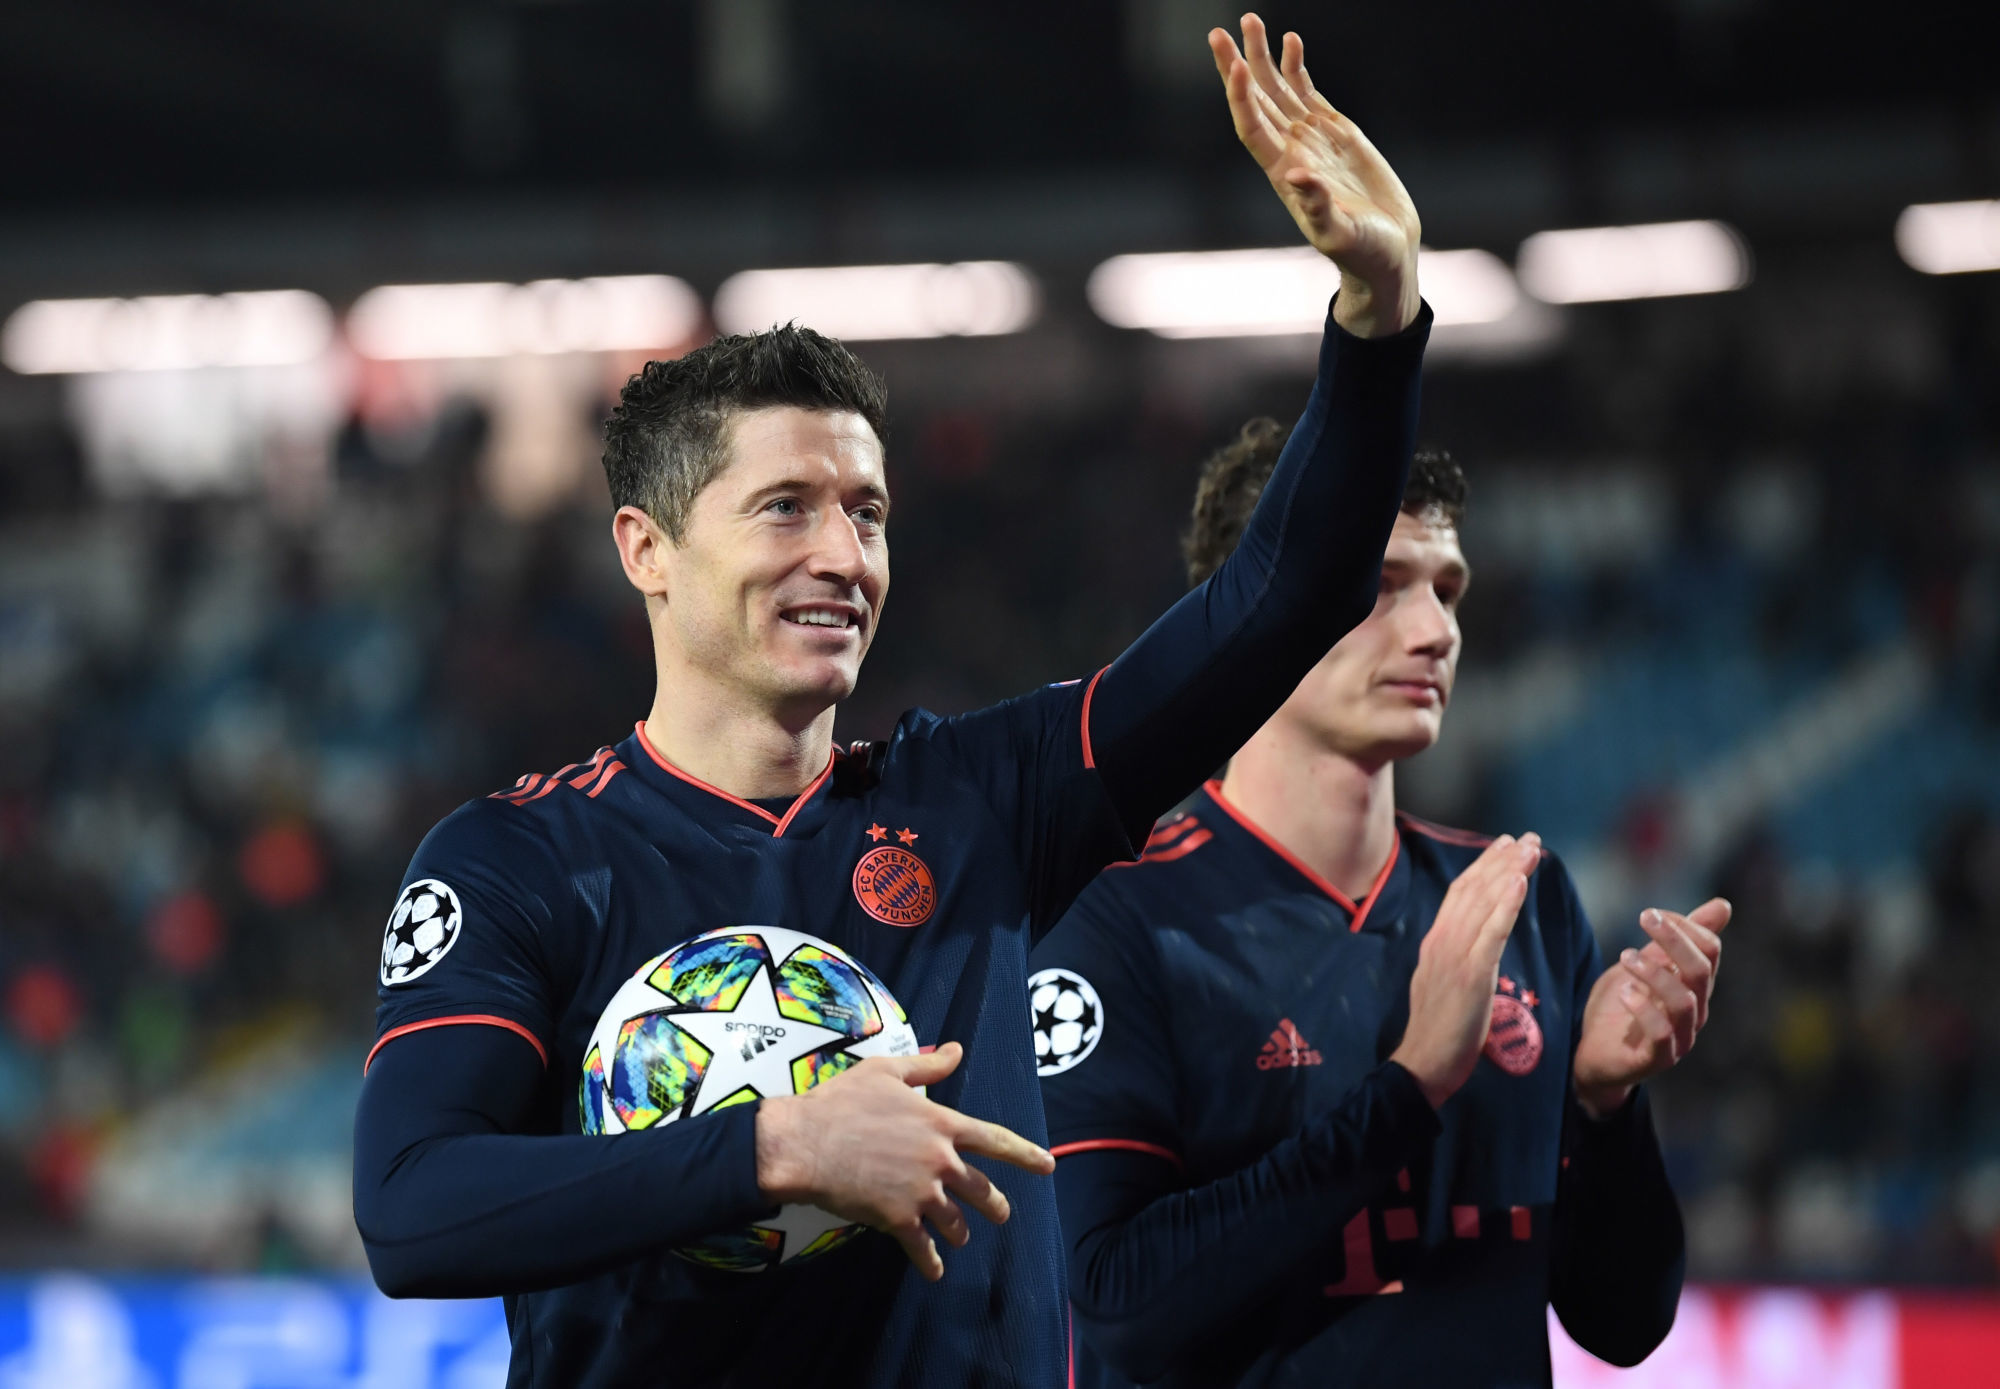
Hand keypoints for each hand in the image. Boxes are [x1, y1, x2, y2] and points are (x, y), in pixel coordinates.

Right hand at [753, 1041, 1054, 1280]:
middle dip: (994, 1205)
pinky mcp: (897, 1219)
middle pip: (981, 1189)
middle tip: (1000, 1213)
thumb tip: (954, 1051)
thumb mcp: (885, 1072)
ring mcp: (920, 1193)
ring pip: (956, 1221)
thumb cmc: (841, 1101)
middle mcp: (939, 1160)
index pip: (995, 1140)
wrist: (805, 1142)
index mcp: (941, 1124)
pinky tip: (935, 1271)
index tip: (1048, 1166)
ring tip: (961, 1238)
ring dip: (961, 1232)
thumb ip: (926, 1067)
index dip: (1025, 1154)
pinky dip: (931, 1262)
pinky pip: (923, 1248)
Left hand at [1208, 14, 1421, 337]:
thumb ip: (1317, 207)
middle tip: (1218, 32)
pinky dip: (1296, 68)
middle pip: (1256, 101)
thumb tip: (1296, 176)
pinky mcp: (1335, 133)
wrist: (1387, 252)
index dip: (1241, 98)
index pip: (1252, 128)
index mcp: (1284, 174)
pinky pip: (1308, 93)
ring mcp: (1311, 139)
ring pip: (1278, 90)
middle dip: (1237, 66)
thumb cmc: (1361, 253)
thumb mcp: (1339, 234)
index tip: (1234, 66)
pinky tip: (1290, 43)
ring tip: (1250, 21)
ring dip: (1262, 57)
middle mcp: (1291, 151)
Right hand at [1390, 833, 1541, 1109]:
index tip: (1506, 846)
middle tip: (1528, 838)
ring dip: (1509, 872)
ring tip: (1531, 849)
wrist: (1423, 1063)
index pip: (1460, 893)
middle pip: (1473, 889)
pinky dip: (1505, 904)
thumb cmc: (1438, 1031)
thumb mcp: (1443, 983)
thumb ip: (1455, 957)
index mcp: (1436, 942)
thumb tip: (1472, 940)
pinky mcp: (1470, 975)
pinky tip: (1519, 883)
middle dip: (1502, 860)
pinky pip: (1491, 933)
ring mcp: (1454, 956)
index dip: (1484, 866)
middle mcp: (1442, 941)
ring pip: (1483, 903)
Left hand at [1572, 899, 1730, 1118]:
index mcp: (1694, 986)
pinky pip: (1663, 1035)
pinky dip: (1644, 1010)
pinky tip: (1625, 993)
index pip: (1709, 950)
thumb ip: (1676, 939)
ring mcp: (1680, 1038)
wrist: (1593, 1054)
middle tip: (1644, 918)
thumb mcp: (1645, 963)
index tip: (1652, 914)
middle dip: (1674, 939)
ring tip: (1625, 957)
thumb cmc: (1621, 1006)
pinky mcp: (1657, 1059)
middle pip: (1700, 971)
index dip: (1685, 926)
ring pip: (1684, 1002)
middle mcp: (1695, 1011)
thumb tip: (1724, 905)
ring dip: (1655, 973)